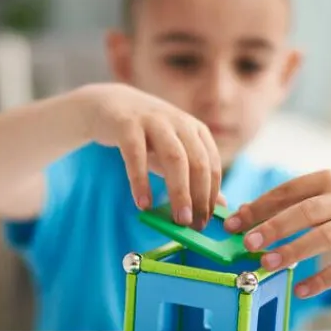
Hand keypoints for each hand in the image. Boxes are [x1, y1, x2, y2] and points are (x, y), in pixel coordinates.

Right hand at [77, 83, 221, 228]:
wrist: (109, 105)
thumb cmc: (146, 136)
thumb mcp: (174, 153)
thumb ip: (195, 177)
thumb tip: (221, 205)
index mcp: (196, 130)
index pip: (212, 166)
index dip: (211, 196)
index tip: (205, 223)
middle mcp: (179, 122)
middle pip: (198, 163)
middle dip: (200, 197)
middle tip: (195, 225)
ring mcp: (154, 121)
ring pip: (174, 158)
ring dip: (179, 191)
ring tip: (178, 220)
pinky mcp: (127, 124)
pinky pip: (136, 155)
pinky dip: (141, 181)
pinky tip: (142, 204)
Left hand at [223, 170, 330, 297]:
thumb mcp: (323, 193)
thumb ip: (287, 202)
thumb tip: (241, 214)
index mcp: (326, 180)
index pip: (287, 191)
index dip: (259, 207)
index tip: (232, 223)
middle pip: (305, 212)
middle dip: (274, 228)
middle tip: (247, 243)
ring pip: (325, 237)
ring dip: (294, 251)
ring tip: (266, 265)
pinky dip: (323, 280)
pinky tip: (301, 289)